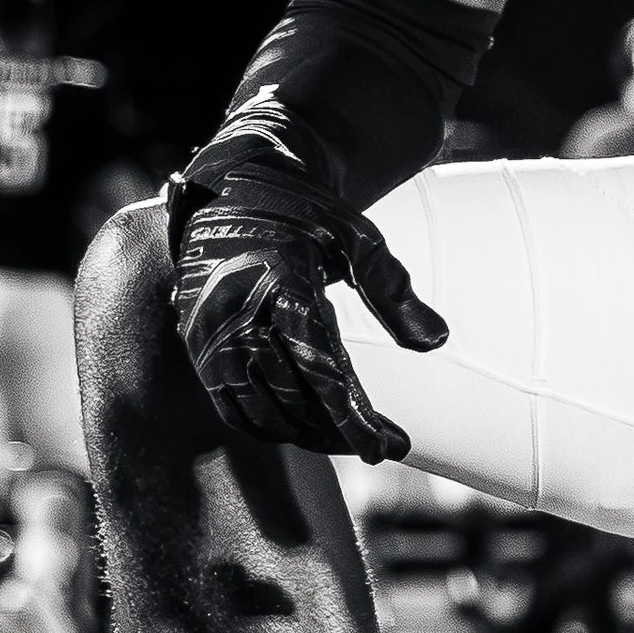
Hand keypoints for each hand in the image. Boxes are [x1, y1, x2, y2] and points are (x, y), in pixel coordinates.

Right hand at [169, 164, 444, 463]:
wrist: (233, 184)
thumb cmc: (304, 208)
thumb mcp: (357, 236)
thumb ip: (394, 290)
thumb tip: (437, 341)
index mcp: (284, 287)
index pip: (325, 374)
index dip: (356, 420)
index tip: (388, 448)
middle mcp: (241, 316)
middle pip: (296, 400)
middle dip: (342, 434)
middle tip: (385, 447)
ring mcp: (212, 333)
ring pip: (262, 411)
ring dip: (307, 436)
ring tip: (347, 439)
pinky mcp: (196, 341)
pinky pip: (228, 404)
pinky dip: (264, 425)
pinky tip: (299, 430)